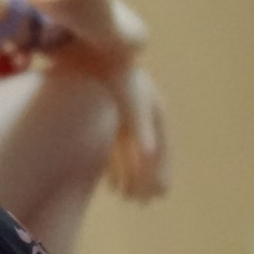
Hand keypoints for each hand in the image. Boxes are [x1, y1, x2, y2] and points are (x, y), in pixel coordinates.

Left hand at [103, 61, 169, 200]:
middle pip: (146, 153)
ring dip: (128, 174)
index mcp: (154, 110)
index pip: (163, 148)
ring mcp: (122, 113)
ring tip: (125, 196)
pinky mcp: (103, 114)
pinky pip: (112, 145)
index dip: (162, 172)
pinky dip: (111, 164)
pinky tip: (107, 180)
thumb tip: (150, 159)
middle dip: (145, 179)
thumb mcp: (133, 104)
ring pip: (129, 152)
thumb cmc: (116, 77)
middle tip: (142, 202)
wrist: (90, 50)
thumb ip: (142, 132)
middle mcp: (141, 113)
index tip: (161, 194)